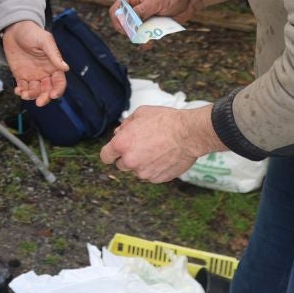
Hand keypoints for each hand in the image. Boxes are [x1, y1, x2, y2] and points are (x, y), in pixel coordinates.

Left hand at [1, 20, 68, 106]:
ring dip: (31, 96)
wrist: (14, 28)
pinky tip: (18, 91)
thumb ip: (54, 54)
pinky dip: (21, 92)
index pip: (59, 82)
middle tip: (39, 102)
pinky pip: (23, 88)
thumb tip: (65, 68)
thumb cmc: (32, 32)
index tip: (52, 95)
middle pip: (48, 90)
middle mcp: (45, 73)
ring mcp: (33, 75)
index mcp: (53, 65)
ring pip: (35, 91)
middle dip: (44, 98)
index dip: (58, 90)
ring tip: (24, 94)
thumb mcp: (44, 41)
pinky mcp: (21, 75)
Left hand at [99, 105, 226, 182]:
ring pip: (138, 170)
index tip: (115, 151)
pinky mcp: (158, 179)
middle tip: (142, 146)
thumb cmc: (165, 121)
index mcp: (122, 144)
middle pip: (121, 165)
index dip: (110, 153)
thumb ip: (126, 125)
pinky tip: (164, 156)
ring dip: (143, 163)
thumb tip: (119, 133)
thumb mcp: (140, 114)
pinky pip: (151, 175)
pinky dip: (155, 168)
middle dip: (128, 157)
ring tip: (156, 149)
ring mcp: (144, 172)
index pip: (105, 156)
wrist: (188, 133)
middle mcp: (130, 161)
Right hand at [109, 0, 199, 37]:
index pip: (117, 9)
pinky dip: (146, 40)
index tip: (126, 29)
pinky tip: (148, 44)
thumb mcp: (154, 1)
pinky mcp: (154, 23)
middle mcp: (137, 6)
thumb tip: (129, 23)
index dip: (118, 21)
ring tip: (146, 41)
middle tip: (137, 36)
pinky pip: (146, 34)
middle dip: (129, 31)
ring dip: (139, 37)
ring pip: (135, 30)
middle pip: (125, 22)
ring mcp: (145, 15)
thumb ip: (140, 12)